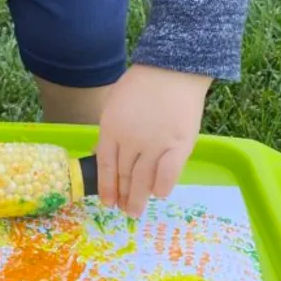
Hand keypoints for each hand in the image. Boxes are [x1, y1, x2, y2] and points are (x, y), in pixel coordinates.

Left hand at [96, 64, 211, 218]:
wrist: (173, 69)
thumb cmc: (141, 84)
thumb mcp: (114, 104)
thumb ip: (110, 130)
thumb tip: (102, 154)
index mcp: (111, 129)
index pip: (105, 165)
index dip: (106, 187)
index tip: (108, 202)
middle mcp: (130, 140)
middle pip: (124, 176)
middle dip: (123, 196)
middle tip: (124, 210)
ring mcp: (155, 144)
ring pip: (143, 180)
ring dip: (139, 198)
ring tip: (136, 211)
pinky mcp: (178, 146)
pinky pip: (168, 175)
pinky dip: (162, 187)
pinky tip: (159, 193)